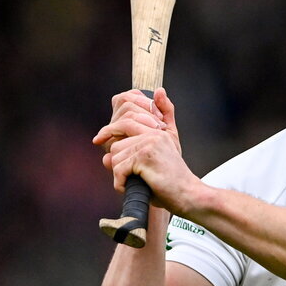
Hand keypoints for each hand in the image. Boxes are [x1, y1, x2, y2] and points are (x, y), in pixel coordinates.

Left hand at [93, 88, 197, 213]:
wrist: (187, 194)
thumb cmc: (173, 177)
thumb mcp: (168, 147)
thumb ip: (163, 122)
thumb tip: (159, 90)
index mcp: (158, 129)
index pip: (127, 119)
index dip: (110, 130)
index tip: (98, 139)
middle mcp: (155, 133)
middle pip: (116, 139)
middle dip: (114, 156)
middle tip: (120, 170)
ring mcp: (150, 143)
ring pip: (115, 155)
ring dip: (119, 173)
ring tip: (132, 181)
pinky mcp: (145, 157)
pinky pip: (118, 167)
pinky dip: (120, 182)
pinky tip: (128, 187)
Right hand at [94, 88, 180, 154]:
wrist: (168, 183)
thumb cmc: (167, 156)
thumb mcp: (168, 131)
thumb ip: (166, 110)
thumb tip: (160, 90)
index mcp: (126, 122)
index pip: (126, 97)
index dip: (143, 101)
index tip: (160, 114)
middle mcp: (116, 129)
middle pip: (124, 102)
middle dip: (145, 110)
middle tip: (160, 124)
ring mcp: (113, 142)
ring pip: (124, 116)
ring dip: (143, 120)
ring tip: (158, 131)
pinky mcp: (115, 159)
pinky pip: (119, 137)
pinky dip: (137, 132)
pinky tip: (152, 135)